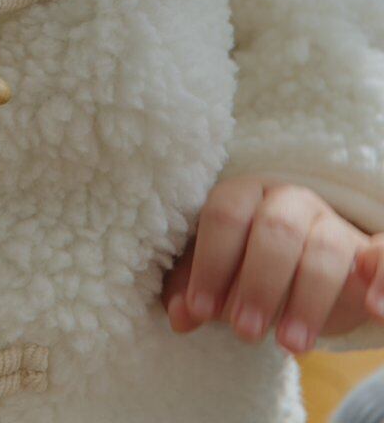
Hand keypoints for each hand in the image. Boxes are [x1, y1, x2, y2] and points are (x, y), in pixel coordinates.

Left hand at [160, 177, 383, 354]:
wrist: (307, 272)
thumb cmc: (253, 271)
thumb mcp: (223, 280)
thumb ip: (198, 293)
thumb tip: (179, 315)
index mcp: (247, 196)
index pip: (226, 213)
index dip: (211, 262)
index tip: (202, 310)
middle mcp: (290, 200)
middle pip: (276, 227)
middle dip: (258, 282)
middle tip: (245, 332)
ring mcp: (331, 224)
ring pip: (324, 247)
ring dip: (307, 299)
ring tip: (290, 346)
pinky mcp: (366, 253)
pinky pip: (383, 253)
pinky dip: (382, 275)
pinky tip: (373, 308)